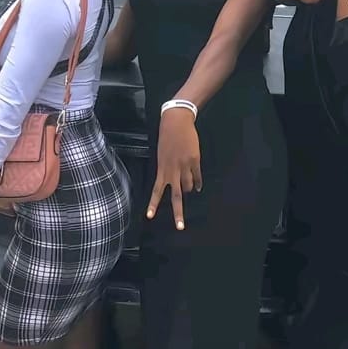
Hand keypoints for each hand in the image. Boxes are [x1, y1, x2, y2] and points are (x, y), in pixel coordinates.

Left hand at [147, 109, 201, 231]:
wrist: (176, 122)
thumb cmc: (167, 137)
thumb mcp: (162, 154)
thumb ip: (166, 169)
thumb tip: (175, 182)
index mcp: (162, 169)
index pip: (157, 191)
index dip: (153, 204)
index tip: (149, 216)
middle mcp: (173, 170)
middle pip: (176, 196)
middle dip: (178, 213)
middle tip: (179, 226)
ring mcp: (185, 166)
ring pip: (188, 187)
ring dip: (189, 189)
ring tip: (190, 190)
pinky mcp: (194, 160)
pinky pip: (197, 177)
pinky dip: (197, 182)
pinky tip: (198, 187)